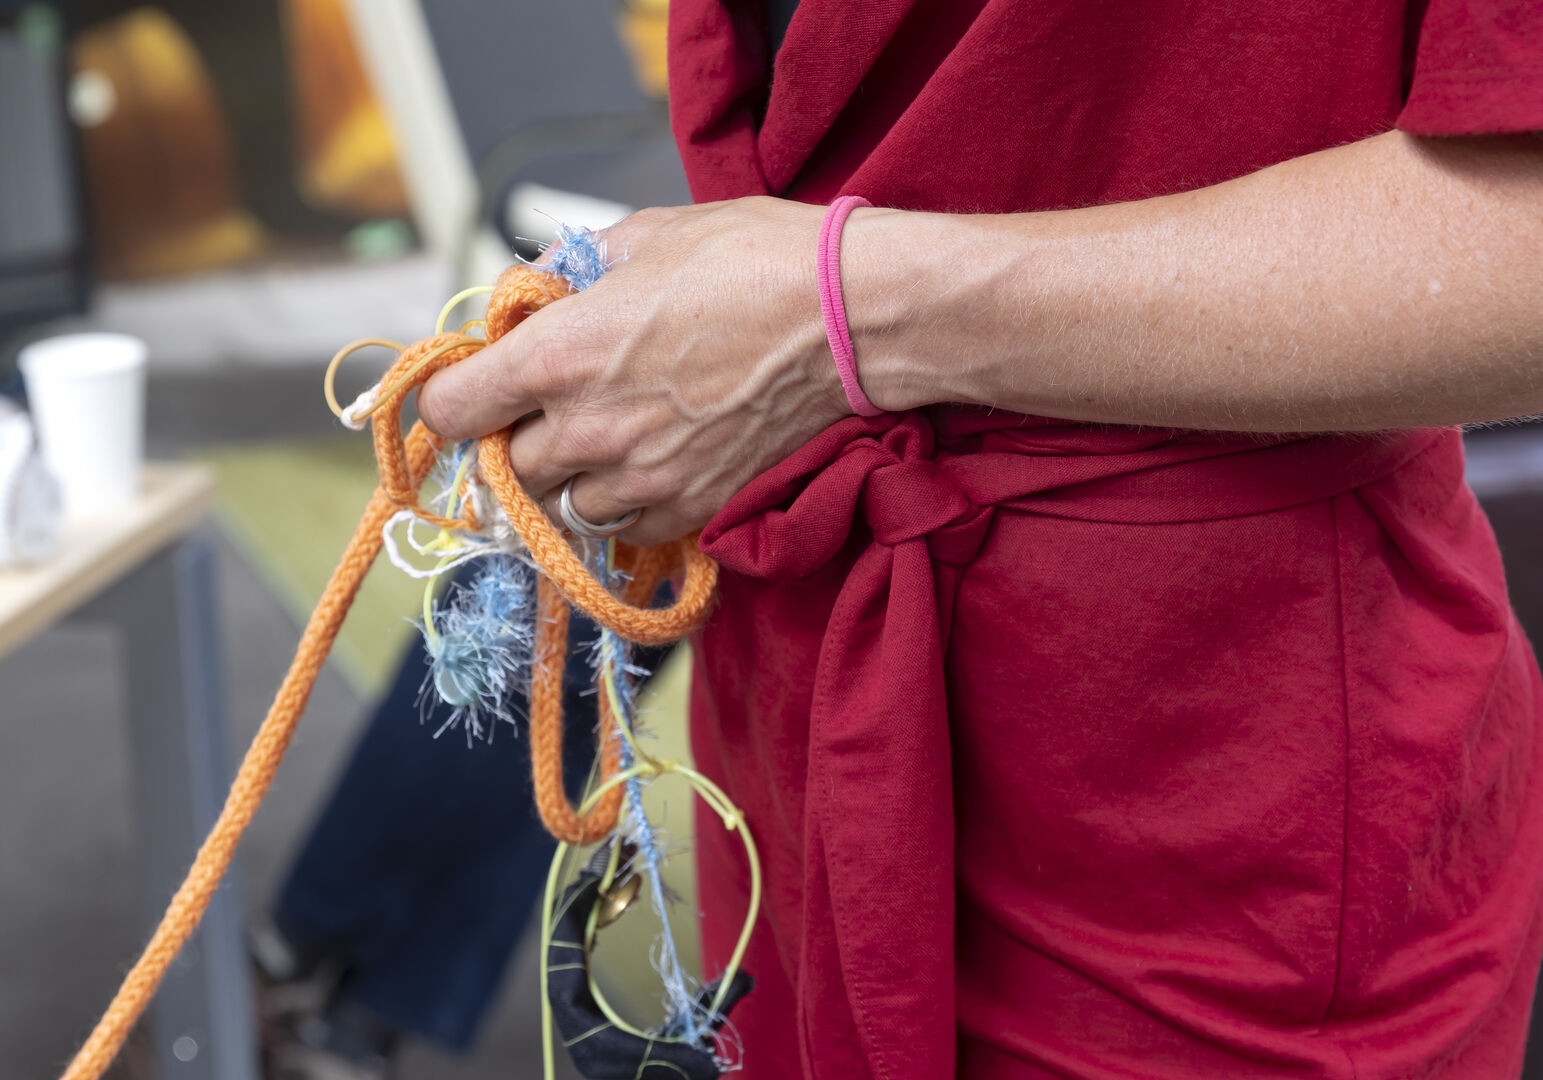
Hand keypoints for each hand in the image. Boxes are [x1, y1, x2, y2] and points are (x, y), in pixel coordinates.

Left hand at [417, 196, 850, 545]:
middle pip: (503, 473)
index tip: (468, 392)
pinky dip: (617, 510)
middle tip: (537, 415)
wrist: (847, 318)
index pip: (452, 409)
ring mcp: (640, 478)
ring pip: (559, 511)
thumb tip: (540, 291)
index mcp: (559, 355)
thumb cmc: (751, 260)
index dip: (450, 400)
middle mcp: (588, 430)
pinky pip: (623, 532)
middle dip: (510, 444)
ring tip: (593, 445)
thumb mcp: (645, 235)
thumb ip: (574, 270)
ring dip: (562, 484)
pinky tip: (638, 470)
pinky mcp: (690, 507)